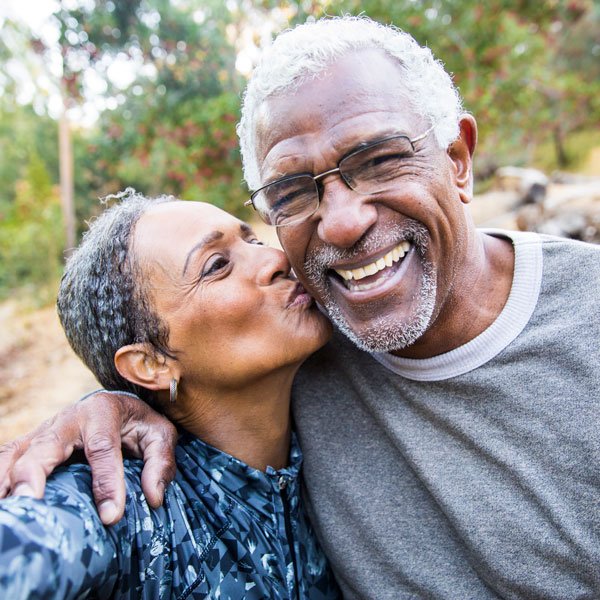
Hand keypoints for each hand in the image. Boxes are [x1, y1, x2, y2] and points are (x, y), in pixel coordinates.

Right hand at [0, 392, 177, 524]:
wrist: (116, 404)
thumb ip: (160, 462)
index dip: (106, 481)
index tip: (111, 515)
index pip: (102, 447)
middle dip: (35, 474)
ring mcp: (43, 431)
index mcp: (102, 411)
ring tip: (12, 511)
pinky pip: (6, 460)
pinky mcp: (29, 445)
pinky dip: (0, 481)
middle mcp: (68, 419)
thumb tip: (154, 498)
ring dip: (9, 480)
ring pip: (17, 454)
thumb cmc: (138, 423)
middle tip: (32, 503)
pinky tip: (5, 505)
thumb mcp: (159, 434)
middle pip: (45, 446)